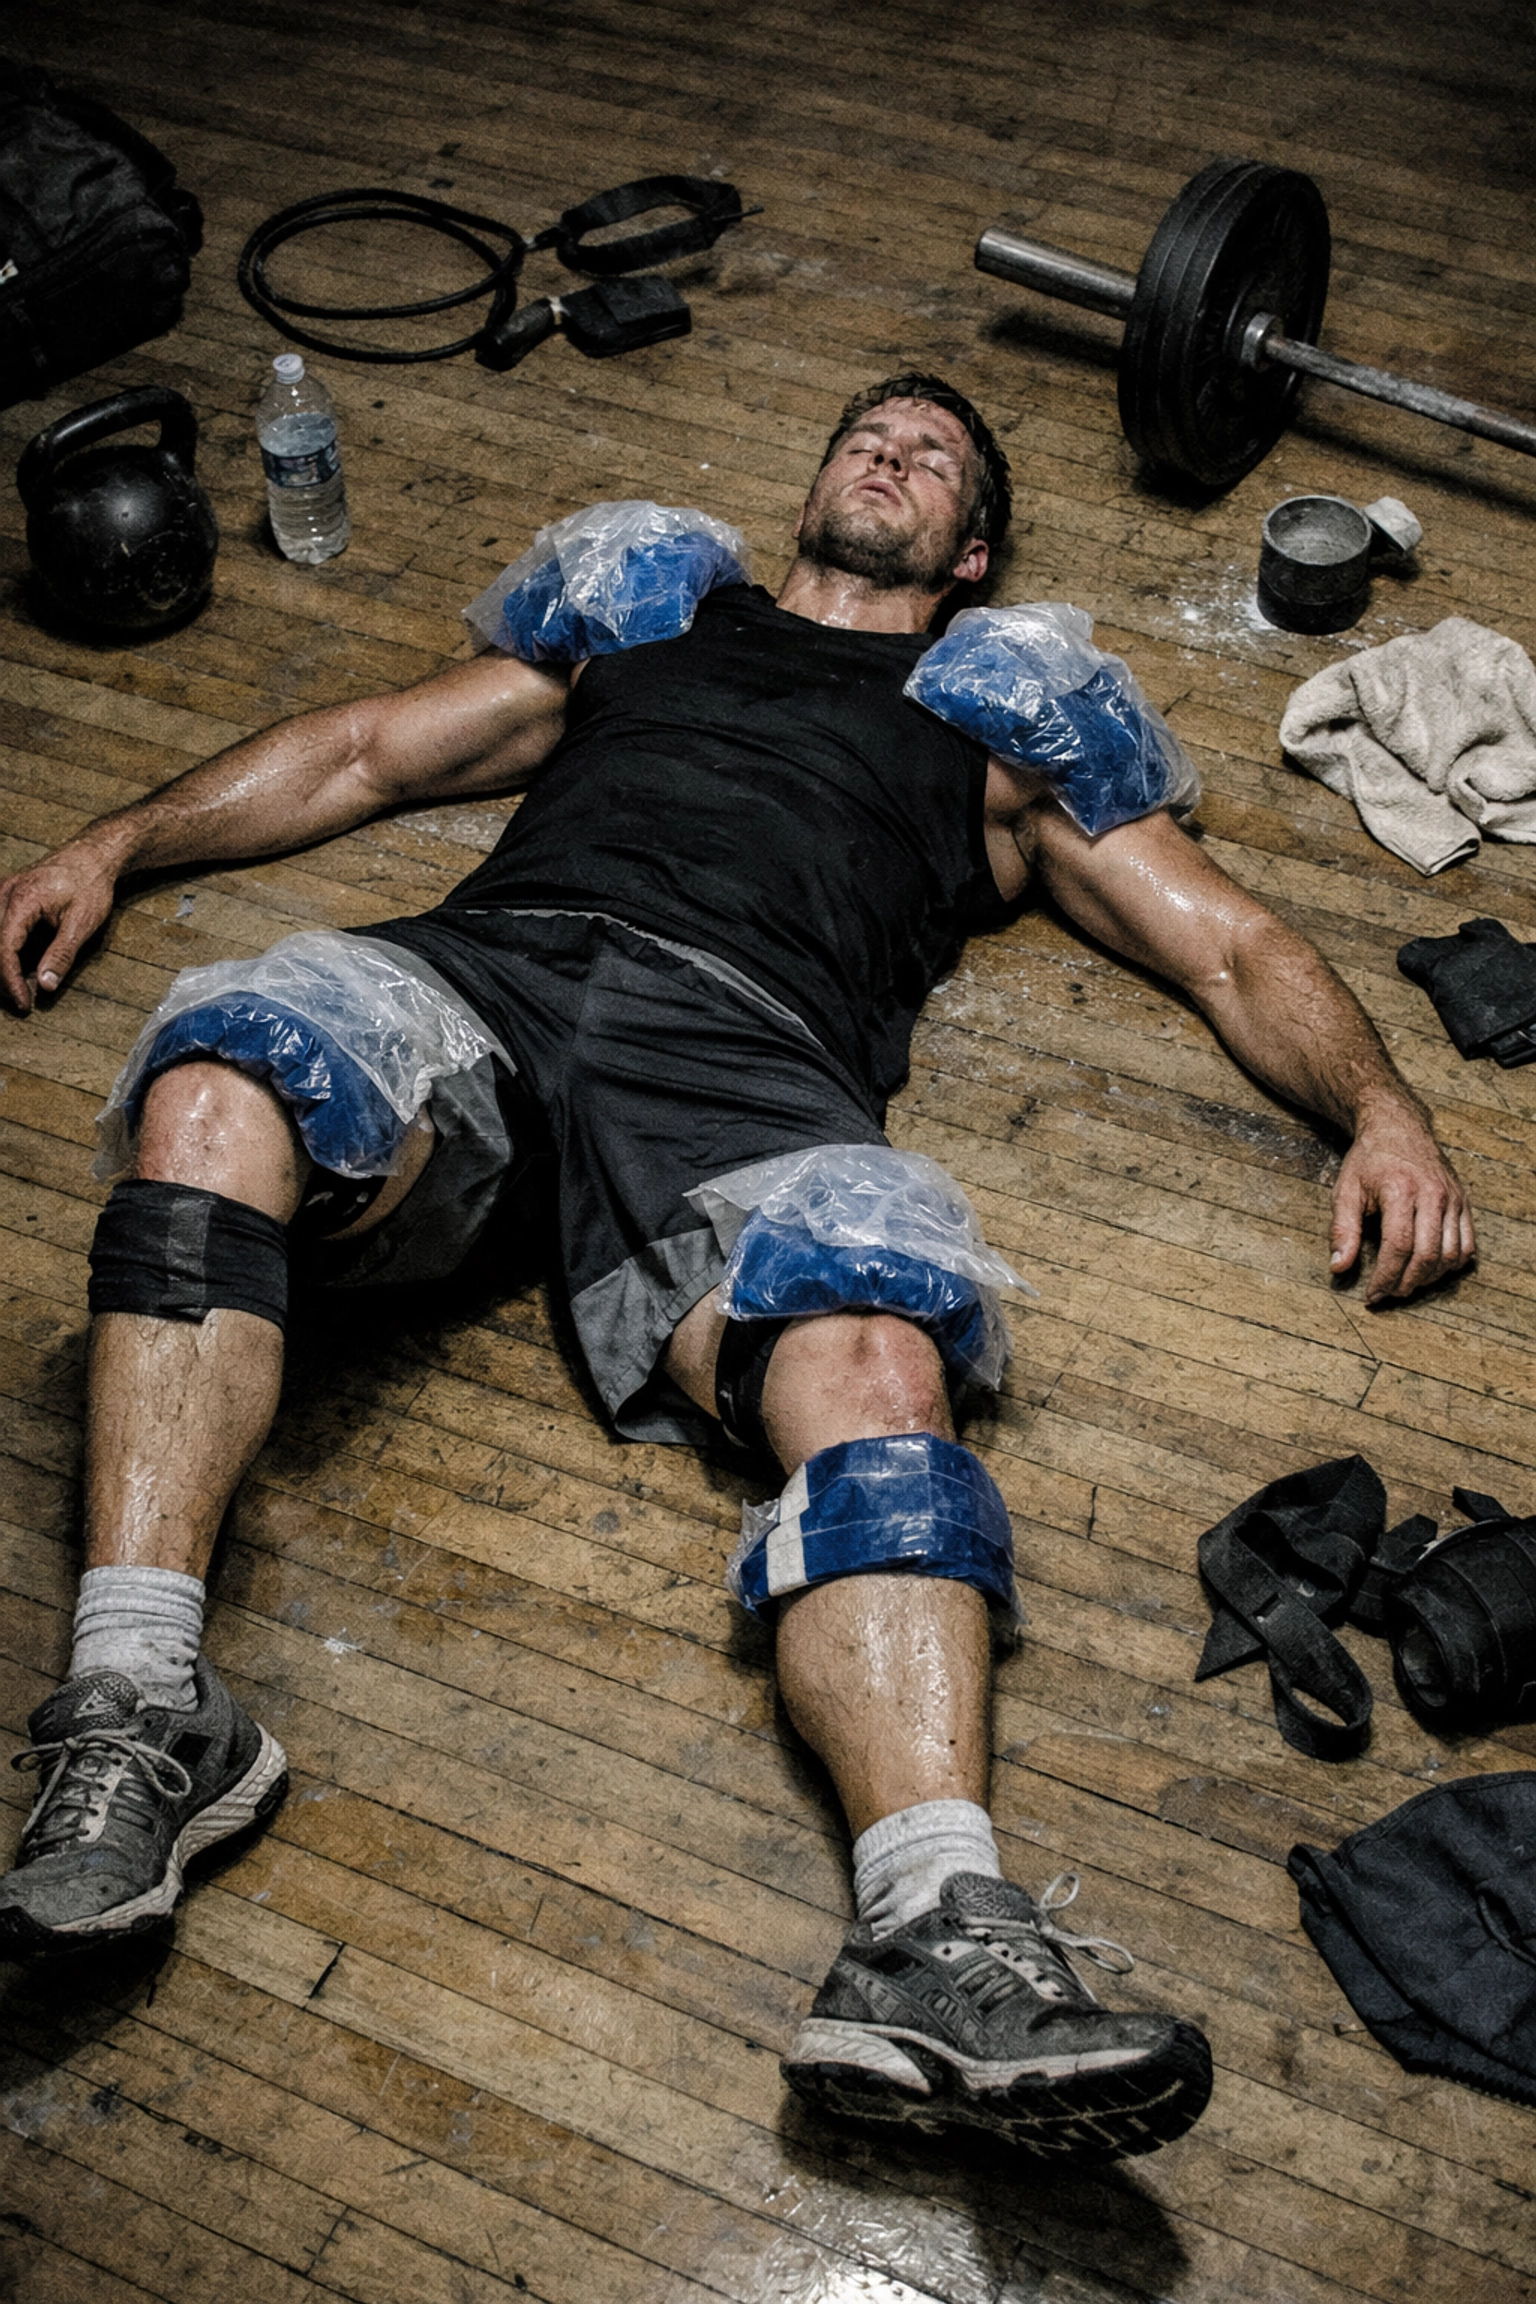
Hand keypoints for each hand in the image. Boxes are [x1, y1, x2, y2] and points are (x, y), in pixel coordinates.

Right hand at [0, 844, 117, 1012]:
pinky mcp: (3, 895)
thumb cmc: (90, 885)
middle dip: (2, 976)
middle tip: (20, 1000)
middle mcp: (3, 894)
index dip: (10, 980)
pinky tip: (11, 965)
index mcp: (22, 900)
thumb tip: (45, 986)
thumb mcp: (82, 923)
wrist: (91, 856)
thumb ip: (62, 954)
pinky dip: (0, 947)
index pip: (5, 948)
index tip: (24, 1003)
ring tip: (15, 986)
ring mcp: (0, 892)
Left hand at [1330, 1100, 1474, 1303]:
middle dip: (1406, 1283)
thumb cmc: (1369, 1159)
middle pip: (1427, 1255)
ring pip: (1451, 1254)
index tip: (1372, 1295)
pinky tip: (1431, 1270)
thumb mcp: (1346, 1190)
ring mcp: (1453, 1198)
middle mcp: (1433, 1194)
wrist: (1398, 1126)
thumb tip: (1339, 1267)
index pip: (1398, 1246)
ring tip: (1406, 1284)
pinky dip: (1452, 1264)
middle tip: (1389, 1294)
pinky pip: (1468, 1243)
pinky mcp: (1464, 1202)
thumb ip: (1342, 1230)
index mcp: (1400, 1190)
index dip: (1385, 1277)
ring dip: (1430, 1278)